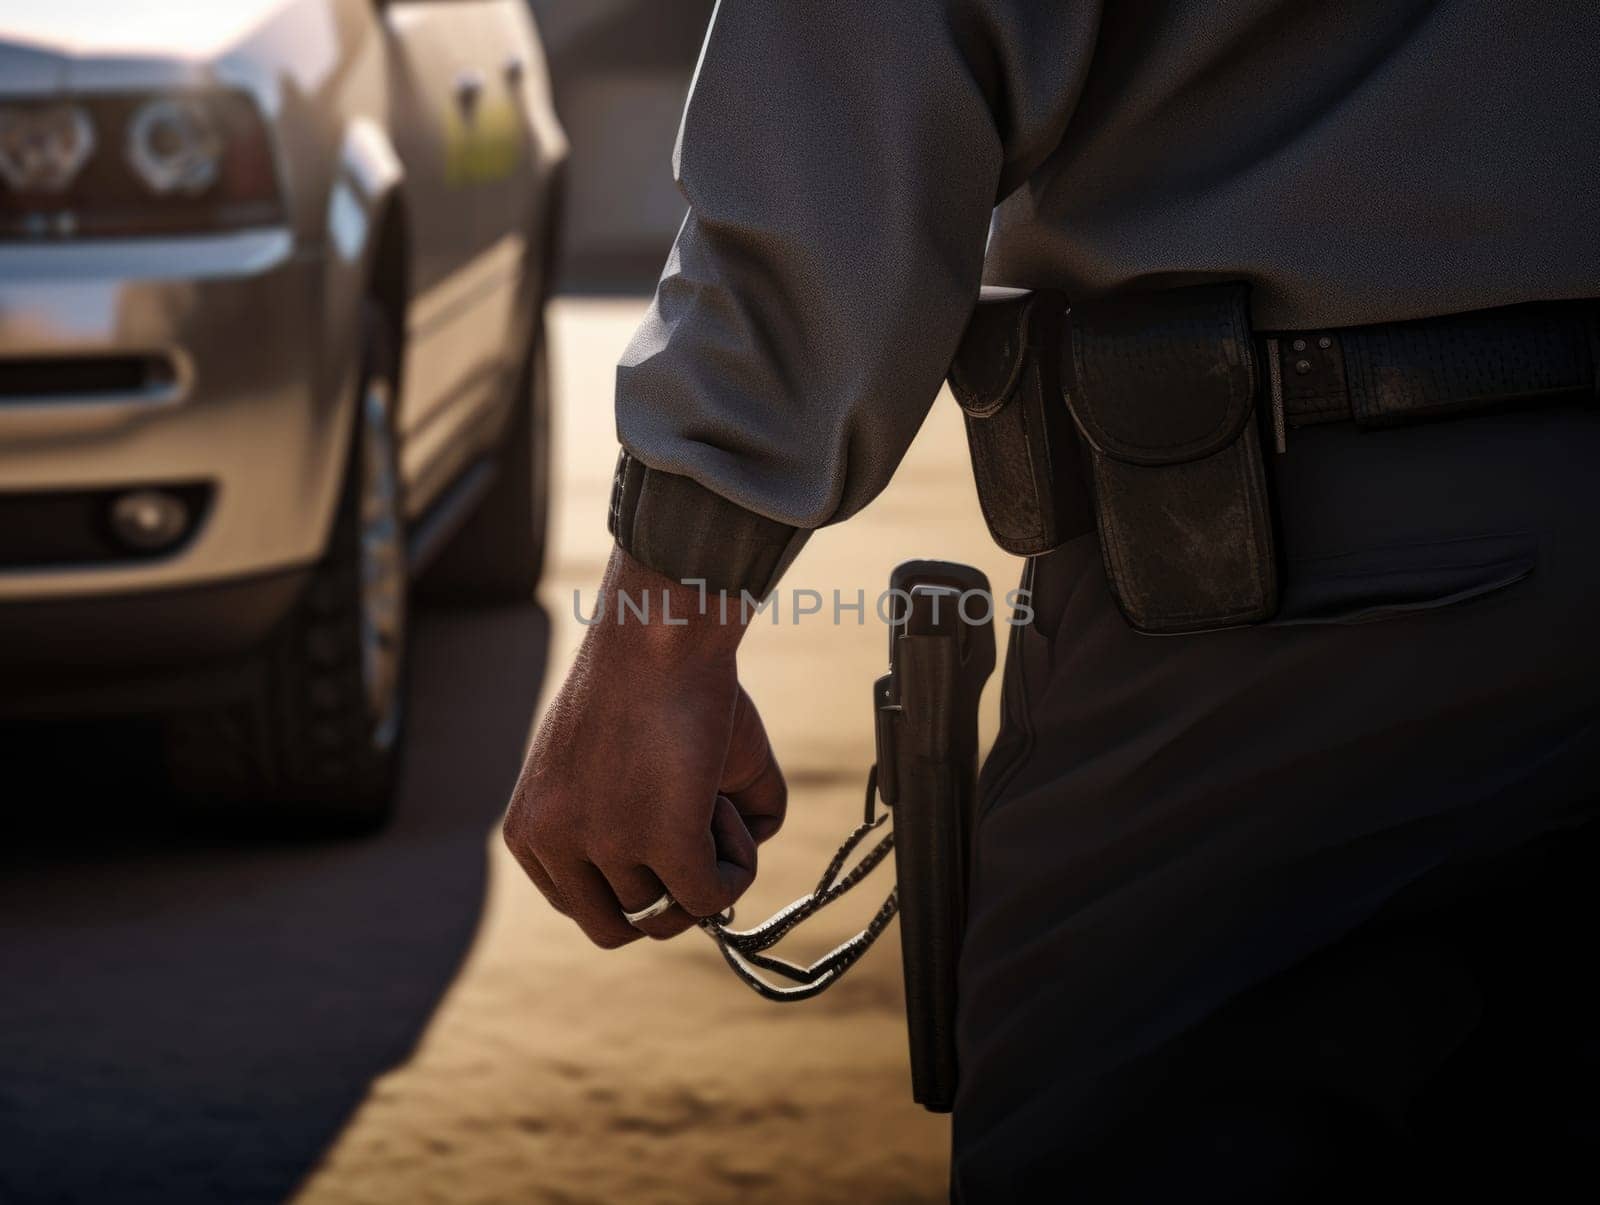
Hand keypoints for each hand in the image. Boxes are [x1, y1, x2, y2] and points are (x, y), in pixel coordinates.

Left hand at [502, 548, 787, 945]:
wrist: (662, 629)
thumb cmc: (651, 683)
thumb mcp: (622, 772)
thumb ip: (644, 841)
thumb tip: (705, 893)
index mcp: (529, 830)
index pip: (579, 905)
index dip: (632, 878)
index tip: (661, 828)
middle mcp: (552, 843)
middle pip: (617, 924)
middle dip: (664, 892)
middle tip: (693, 829)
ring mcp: (604, 843)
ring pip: (671, 911)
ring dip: (706, 867)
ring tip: (712, 799)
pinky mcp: (663, 838)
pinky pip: (712, 897)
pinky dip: (735, 869)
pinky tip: (730, 813)